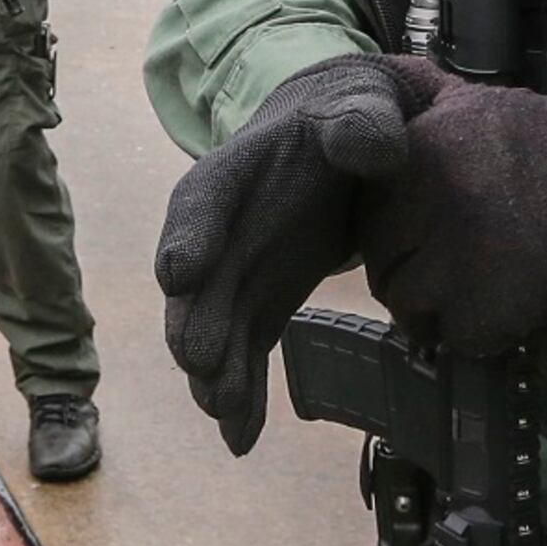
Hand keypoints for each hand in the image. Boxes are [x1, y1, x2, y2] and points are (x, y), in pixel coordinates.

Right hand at [153, 54, 435, 452]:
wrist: (342, 147)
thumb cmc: (345, 118)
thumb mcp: (359, 105)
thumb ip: (361, 122)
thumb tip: (367, 146)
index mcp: (235, 171)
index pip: (201, 200)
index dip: (190, 235)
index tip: (179, 274)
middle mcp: (219, 232)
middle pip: (194, 281)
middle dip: (193, 322)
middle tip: (200, 362)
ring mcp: (233, 276)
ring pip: (210, 329)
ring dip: (212, 371)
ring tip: (221, 409)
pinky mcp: (256, 308)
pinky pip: (241, 357)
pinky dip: (240, 398)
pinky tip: (241, 440)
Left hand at [353, 65, 546, 352]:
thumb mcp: (484, 108)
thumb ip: (428, 129)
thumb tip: (386, 144)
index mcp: (422, 148)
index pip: (368, 210)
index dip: (391, 232)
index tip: (415, 239)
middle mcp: (429, 199)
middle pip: (381, 261)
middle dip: (406, 273)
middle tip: (442, 279)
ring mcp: (456, 255)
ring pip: (406, 303)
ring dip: (433, 311)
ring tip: (468, 302)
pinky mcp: (489, 305)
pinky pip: (456, 335)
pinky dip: (477, 333)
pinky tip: (505, 314)